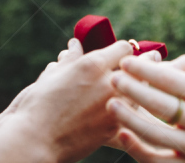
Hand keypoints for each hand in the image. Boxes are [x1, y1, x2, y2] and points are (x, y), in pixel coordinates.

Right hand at [2, 39, 133, 162]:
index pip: (125, 48)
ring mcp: (114, 107)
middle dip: (142, 65)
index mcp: (93, 65)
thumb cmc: (38, 105)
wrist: (35, 141)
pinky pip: (130, 114)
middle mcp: (108, 83)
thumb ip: (70, 58)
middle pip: (139, 68)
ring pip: (139, 92)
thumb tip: (75, 44)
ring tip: (135, 87)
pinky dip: (129, 109)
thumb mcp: (52, 75)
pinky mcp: (114, 128)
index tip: (123, 55)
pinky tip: (126, 109)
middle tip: (149, 62)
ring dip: (138, 88)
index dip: (123, 50)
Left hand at [107, 54, 184, 162]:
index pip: (172, 79)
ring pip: (156, 135)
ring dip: (130, 118)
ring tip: (111, 104)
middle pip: (161, 105)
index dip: (145, 70)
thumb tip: (159, 63)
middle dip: (133, 89)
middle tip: (112, 78)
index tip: (125, 62)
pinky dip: (139, 150)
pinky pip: (160, 162)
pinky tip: (123, 134)